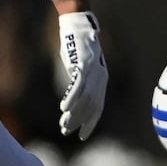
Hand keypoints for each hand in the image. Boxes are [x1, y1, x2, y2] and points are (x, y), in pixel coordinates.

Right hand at [56, 11, 107, 139]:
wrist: (80, 29)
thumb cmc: (80, 50)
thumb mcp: (84, 69)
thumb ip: (84, 83)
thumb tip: (75, 101)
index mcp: (102, 80)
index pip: (98, 108)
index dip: (90, 123)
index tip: (82, 136)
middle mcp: (100, 78)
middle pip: (91, 106)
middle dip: (79, 121)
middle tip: (67, 131)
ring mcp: (92, 72)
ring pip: (85, 98)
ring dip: (74, 113)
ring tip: (64, 124)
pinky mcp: (83, 65)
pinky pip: (78, 85)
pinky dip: (72, 97)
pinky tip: (64, 108)